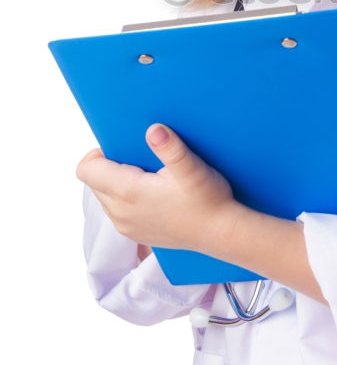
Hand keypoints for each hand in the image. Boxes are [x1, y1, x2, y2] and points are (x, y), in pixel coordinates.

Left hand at [76, 123, 240, 253]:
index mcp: (128, 192)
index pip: (86, 170)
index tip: (122, 147)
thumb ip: (171, 148)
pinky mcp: (135, 235)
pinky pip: (116, 211)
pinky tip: (153, 194)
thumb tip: (153, 129)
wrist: (222, 233)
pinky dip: (126, 199)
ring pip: (104, 197)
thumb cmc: (209, 200)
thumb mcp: (193, 169)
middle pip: (93, 182)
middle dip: (110, 166)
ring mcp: (126, 227)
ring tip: (148, 176)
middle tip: (141, 159)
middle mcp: (120, 213)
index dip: (97, 154)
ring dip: (117, 183)